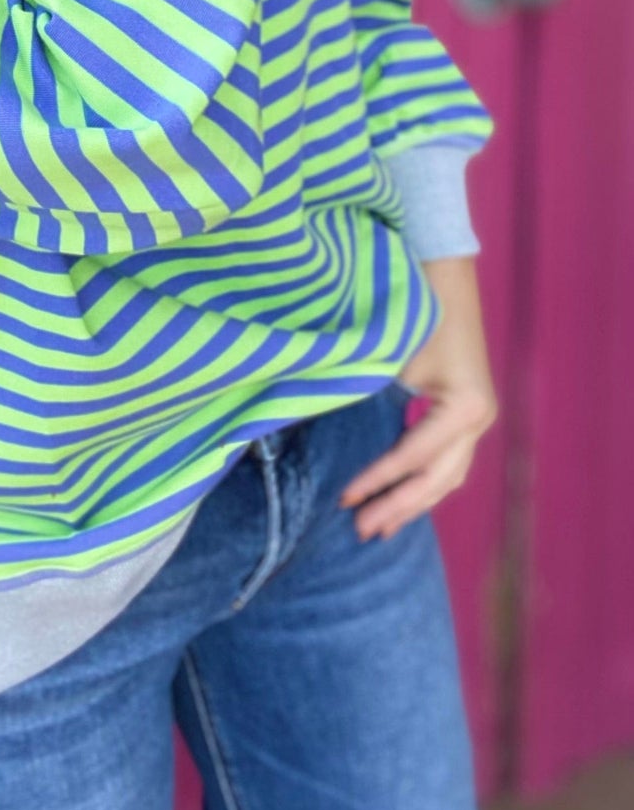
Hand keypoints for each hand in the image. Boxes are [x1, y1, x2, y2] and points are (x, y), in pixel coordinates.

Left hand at [338, 256, 498, 540]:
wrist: (443, 278)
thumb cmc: (415, 311)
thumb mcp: (392, 356)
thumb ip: (373, 400)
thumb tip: (330, 439)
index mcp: (463, 408)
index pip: (413, 457)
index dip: (378, 481)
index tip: (345, 500)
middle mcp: (478, 420)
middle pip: (437, 480)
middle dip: (398, 507)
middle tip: (362, 531)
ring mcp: (478, 419)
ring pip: (448, 477)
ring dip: (414, 503)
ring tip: (381, 528)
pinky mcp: (467, 414)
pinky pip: (447, 461)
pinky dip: (424, 483)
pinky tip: (402, 497)